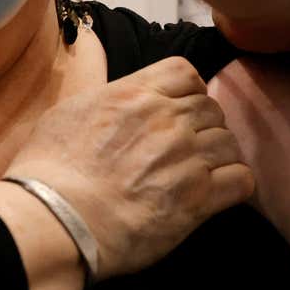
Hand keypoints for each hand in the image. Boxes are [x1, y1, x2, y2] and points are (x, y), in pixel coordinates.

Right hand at [4, 57, 253, 279]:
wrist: (56, 217)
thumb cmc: (49, 172)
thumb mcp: (68, 113)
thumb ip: (104, 102)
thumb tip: (113, 107)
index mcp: (135, 93)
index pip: (185, 72)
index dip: (190, 90)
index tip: (183, 108)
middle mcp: (167, 119)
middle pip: (210, 108)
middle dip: (204, 127)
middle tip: (190, 149)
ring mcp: (186, 157)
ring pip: (229, 142)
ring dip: (220, 156)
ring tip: (205, 173)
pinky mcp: (198, 198)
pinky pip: (241, 180)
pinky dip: (236, 185)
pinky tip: (220, 194)